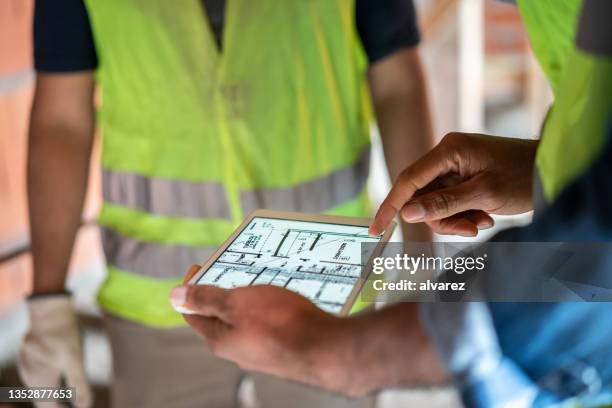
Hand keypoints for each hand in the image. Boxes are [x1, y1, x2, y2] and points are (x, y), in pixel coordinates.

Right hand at [18, 296, 91, 407]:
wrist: (49, 310)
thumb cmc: (63, 334)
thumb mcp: (75, 359)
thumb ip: (79, 384)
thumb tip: (84, 406)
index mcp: (40, 381)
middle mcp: (30, 378)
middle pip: (43, 401)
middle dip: (57, 405)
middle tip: (74, 405)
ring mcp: (27, 368)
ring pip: (39, 391)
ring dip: (52, 397)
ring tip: (66, 400)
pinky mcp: (28, 360)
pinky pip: (37, 379)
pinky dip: (48, 385)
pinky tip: (57, 383)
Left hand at [171, 266, 354, 393]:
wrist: (324, 348)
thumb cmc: (279, 323)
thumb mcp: (236, 303)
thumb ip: (205, 299)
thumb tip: (174, 296)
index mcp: (219, 339)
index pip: (192, 312)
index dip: (191, 286)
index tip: (201, 265)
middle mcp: (236, 349)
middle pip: (220, 315)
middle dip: (223, 289)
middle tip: (234, 267)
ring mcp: (259, 351)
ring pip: (245, 319)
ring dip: (248, 297)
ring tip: (260, 277)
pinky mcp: (280, 349)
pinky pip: (266, 324)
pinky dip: (266, 307)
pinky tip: (280, 296)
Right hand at [370, 132, 537, 235]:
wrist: (552, 170)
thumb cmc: (524, 177)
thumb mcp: (483, 195)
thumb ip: (443, 204)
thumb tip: (407, 214)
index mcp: (449, 150)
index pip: (408, 180)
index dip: (390, 206)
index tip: (376, 229)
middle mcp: (447, 155)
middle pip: (422, 195)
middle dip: (441, 218)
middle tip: (468, 230)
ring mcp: (454, 166)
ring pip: (436, 203)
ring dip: (455, 219)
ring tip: (482, 222)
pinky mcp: (462, 176)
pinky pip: (449, 201)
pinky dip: (463, 214)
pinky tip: (484, 216)